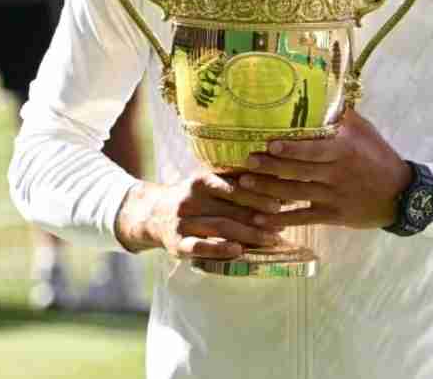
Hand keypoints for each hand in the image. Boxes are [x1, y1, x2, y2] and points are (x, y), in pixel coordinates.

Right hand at [115, 172, 286, 259]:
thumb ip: (234, 182)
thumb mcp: (208, 184)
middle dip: (259, 218)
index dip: (258, 196)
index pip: (234, 187)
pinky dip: (219, 249)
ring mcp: (182, 222)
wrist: (151, 214)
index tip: (280, 203)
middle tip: (281, 225)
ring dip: (248, 234)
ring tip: (271, 239)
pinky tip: (238, 250)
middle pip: (230, 209)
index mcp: (201, 181)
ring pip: (219, 227)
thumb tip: (276, 181)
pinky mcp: (177, 244)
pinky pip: (199, 247)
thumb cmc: (193, 199)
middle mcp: (190, 200)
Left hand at [239, 109, 412, 230]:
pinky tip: (260, 220)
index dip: (290, 149)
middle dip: (270, 167)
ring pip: (295, 194)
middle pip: (298, 171)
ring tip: (244, 183)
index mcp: (345, 151)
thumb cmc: (380, 157)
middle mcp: (337, 174)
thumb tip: (322, 91)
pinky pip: (302, 217)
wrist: (400, 194)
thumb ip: (344, 116)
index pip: (313, 150)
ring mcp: (334, 196)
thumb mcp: (366, 132)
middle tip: (247, 161)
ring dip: (267, 190)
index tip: (269, 144)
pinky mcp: (332, 215)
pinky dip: (281, 219)